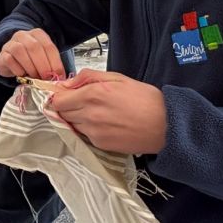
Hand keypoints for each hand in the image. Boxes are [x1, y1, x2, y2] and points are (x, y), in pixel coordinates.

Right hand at [0, 28, 65, 79]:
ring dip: (30, 67)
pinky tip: (22, 75)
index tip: (58, 76)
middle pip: (35, 47)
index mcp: (38, 34)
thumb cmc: (30, 61)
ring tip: (35, 78)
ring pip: (20, 51)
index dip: (55, 62)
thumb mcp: (43, 60)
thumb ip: (51, 65)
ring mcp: (10, 43)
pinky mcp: (2, 54)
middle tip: (47, 79)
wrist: (10, 61)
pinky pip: (9, 59)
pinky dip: (17, 69)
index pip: (49, 46)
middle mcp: (23, 35)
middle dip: (43, 65)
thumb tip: (60, 78)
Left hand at [47, 69, 166, 154]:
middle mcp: (89, 115)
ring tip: (96, 112)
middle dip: (66, 106)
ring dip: (76, 118)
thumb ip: (88, 77)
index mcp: (93, 94)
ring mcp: (94, 132)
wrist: (165, 125)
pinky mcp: (100, 144)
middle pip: (61, 113)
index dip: (58, 95)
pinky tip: (103, 123)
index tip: (63, 93)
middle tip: (80, 101)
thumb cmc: (144, 99)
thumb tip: (66, 83)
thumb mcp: (117, 78)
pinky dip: (87, 129)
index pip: (58, 99)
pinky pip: (84, 135)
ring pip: (71, 124)